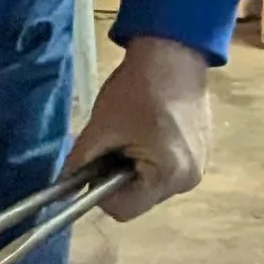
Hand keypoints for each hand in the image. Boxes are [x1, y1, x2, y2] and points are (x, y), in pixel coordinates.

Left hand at [66, 36, 211, 220]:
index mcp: (167, 176)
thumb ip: (79, 162)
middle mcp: (188, 180)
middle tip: (111, 144)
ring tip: (131, 133)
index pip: (123, 210)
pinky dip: (152, 157)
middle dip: (118, 177)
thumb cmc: (137, 89)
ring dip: (135, 166)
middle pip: (140, 197)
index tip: (94, 166)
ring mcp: (199, 166)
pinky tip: (148, 129)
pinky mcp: (202, 152)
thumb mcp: (101, 127)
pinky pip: (167, 168)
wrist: (174, 53)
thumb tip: (60, 187)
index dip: (100, 193)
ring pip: (152, 183)